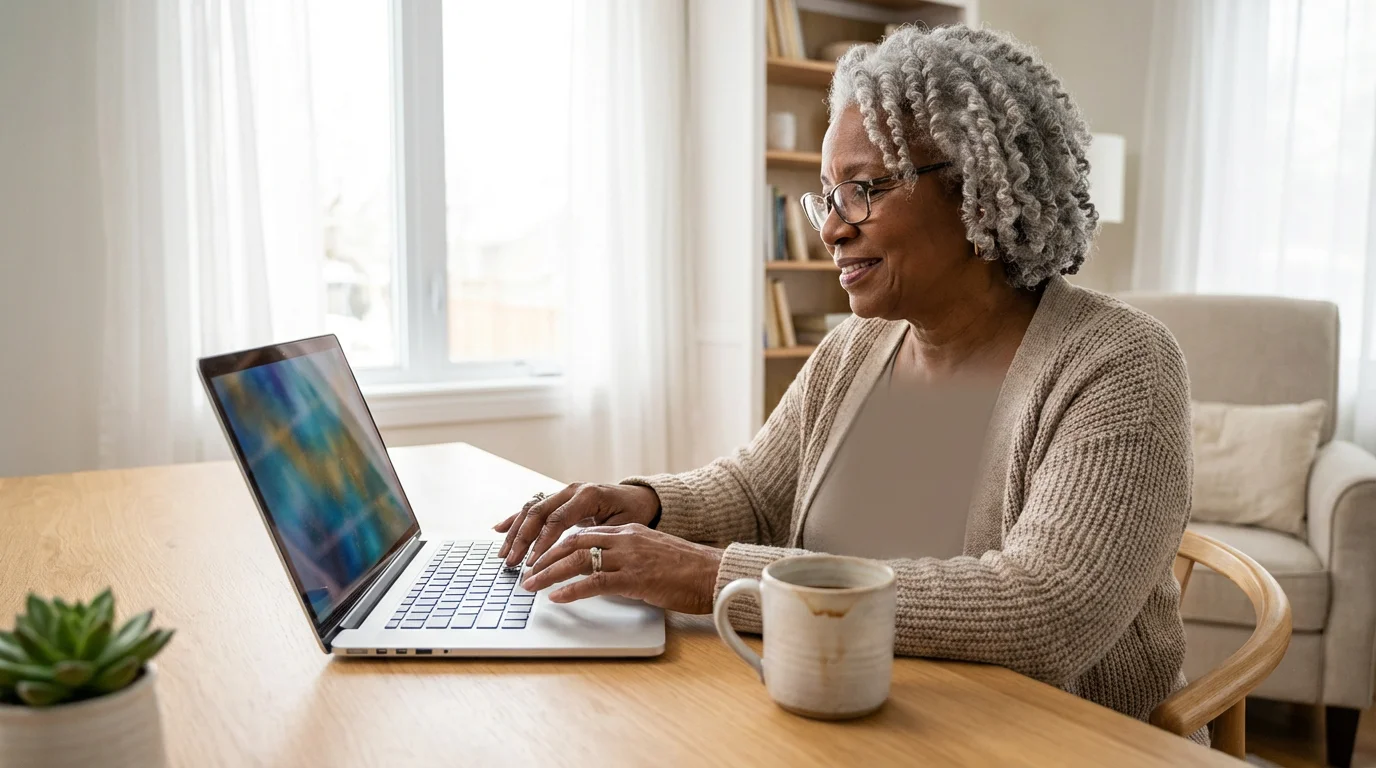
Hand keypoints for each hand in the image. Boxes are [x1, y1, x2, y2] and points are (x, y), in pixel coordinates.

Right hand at [494, 482, 660, 566]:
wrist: (638, 497)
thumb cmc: (633, 512)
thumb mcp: (623, 527)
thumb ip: (599, 538)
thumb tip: (580, 558)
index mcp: (588, 496)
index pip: (557, 520)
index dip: (543, 542)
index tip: (534, 562)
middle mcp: (572, 490)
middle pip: (538, 513)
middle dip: (523, 540)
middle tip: (513, 562)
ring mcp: (563, 493)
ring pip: (531, 509)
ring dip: (515, 532)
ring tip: (505, 555)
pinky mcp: (558, 498)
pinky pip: (532, 507)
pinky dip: (515, 518)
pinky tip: (499, 529)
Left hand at [521, 524, 721, 613]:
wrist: (714, 574)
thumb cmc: (688, 570)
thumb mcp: (653, 554)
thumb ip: (628, 557)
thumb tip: (605, 571)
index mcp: (629, 532)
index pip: (583, 534)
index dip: (556, 546)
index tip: (539, 558)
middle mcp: (626, 539)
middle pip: (573, 543)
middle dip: (545, 558)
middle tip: (526, 572)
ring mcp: (630, 557)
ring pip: (578, 560)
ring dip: (549, 573)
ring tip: (531, 585)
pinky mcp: (635, 578)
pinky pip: (595, 582)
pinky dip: (572, 590)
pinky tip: (557, 597)